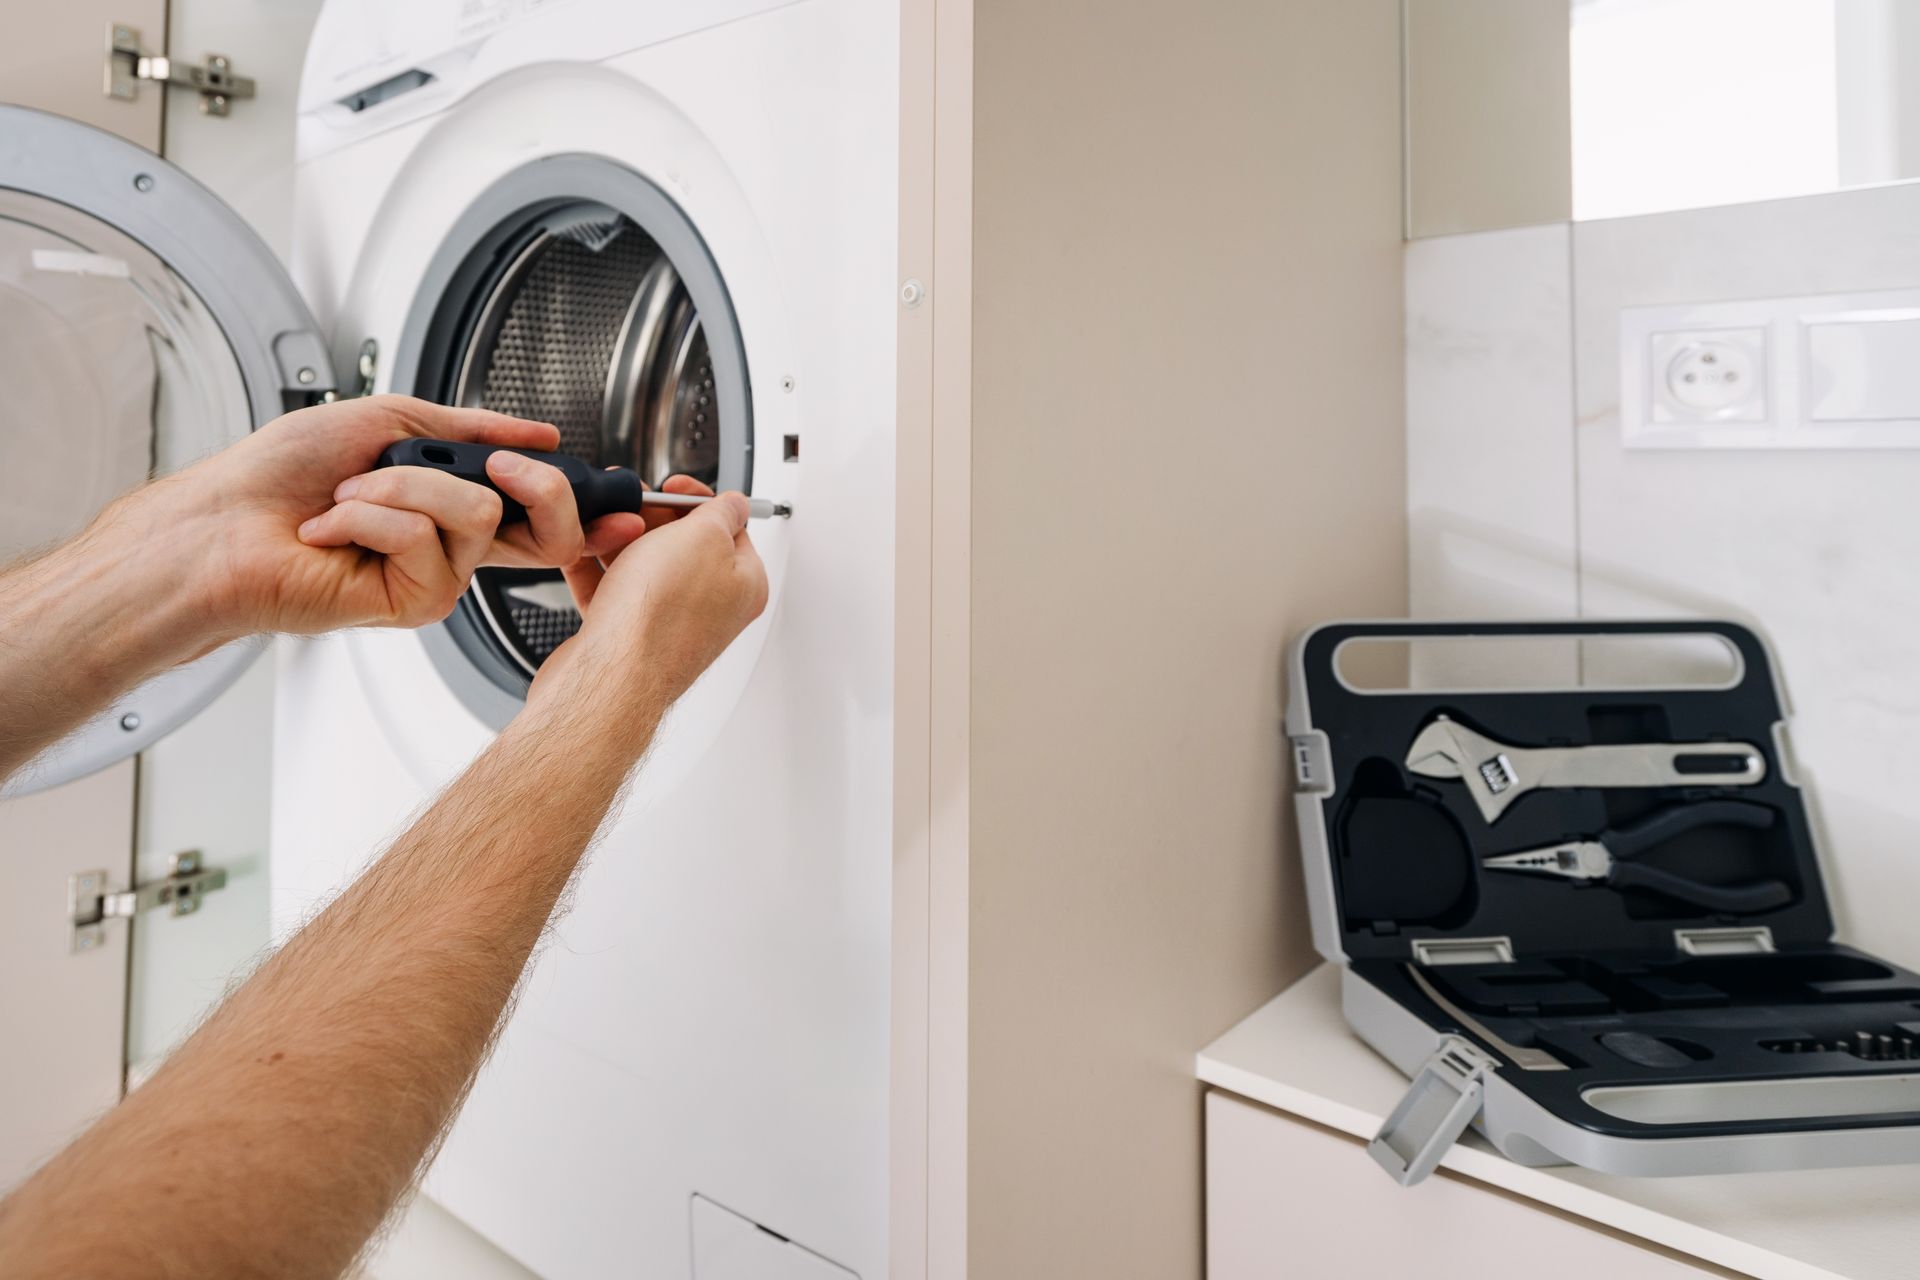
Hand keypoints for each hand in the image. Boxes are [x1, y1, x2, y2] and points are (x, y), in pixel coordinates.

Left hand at [148, 396, 645, 636]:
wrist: (221, 520)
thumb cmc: (281, 475)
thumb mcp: (392, 422)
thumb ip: (475, 427)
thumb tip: (540, 428)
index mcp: (453, 510)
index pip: (542, 516)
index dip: (589, 512)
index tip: (623, 505)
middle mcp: (454, 550)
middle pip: (551, 531)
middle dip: (535, 482)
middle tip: (489, 465)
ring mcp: (437, 580)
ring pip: (478, 513)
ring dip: (401, 486)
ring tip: (351, 498)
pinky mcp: (413, 604)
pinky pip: (429, 539)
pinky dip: (373, 516)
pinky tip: (334, 529)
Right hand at [526, 476, 767, 718]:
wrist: (610, 675)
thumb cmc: (661, 617)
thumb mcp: (704, 538)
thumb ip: (721, 513)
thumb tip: (734, 504)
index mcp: (743, 585)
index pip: (732, 528)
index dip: (700, 499)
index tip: (673, 487)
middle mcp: (710, 608)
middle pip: (684, 544)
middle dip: (652, 519)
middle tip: (630, 504)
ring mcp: (669, 623)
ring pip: (643, 565)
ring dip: (619, 539)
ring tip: (601, 526)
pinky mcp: (629, 637)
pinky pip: (611, 590)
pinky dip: (594, 568)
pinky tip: (579, 551)